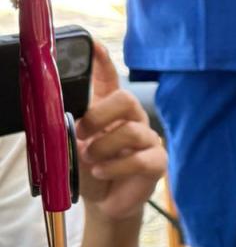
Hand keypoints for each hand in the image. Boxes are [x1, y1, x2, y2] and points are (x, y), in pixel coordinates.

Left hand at [76, 43, 166, 222]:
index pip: (108, 79)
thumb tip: (68, 117)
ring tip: (92, 160)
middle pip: (126, 99)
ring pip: (131, 130)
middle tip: (83, 132)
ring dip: (105, 147)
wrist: (104, 202)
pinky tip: (102, 172)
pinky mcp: (157, 162)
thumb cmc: (90, 170)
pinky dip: (116, 166)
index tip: (93, 44)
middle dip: (101, 115)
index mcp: (108, 110)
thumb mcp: (74, 147)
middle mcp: (130, 119)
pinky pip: (141, 158)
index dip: (102, 61)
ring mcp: (147, 139)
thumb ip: (72, 128)